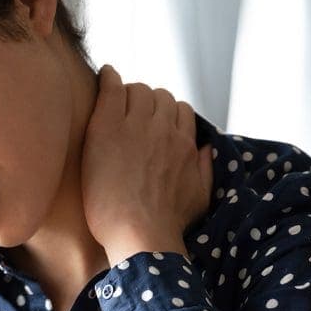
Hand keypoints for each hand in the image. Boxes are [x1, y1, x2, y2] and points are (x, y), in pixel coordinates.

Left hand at [81, 65, 213, 265]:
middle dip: (147, 103)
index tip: (153, 123)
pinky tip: (104, 76)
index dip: (166, 114)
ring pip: (138, 90)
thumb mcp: (200, 196)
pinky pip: (112, 87)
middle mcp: (164, 129)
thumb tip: (206, 148)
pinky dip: (109, 78)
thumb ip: (205, 168)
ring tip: (116, 105)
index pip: (181, 110)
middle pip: (159, 96)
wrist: (140, 234)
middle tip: (131, 116)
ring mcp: (136, 125)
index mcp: (184, 144)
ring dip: (128, 94)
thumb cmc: (167, 223)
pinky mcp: (108, 127)